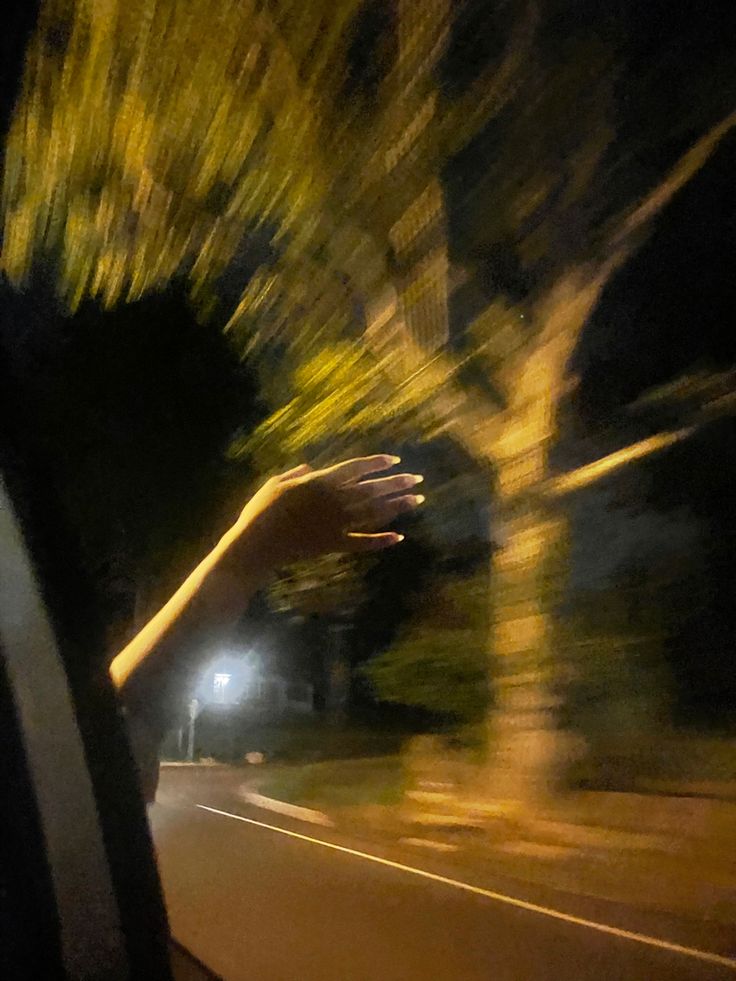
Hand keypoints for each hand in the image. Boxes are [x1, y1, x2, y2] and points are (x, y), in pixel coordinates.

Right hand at [233, 455, 424, 568]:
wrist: (258, 544)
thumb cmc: (261, 510)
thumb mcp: (276, 483)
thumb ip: (296, 473)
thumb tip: (311, 467)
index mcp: (321, 482)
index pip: (356, 468)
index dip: (377, 463)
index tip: (395, 461)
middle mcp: (334, 501)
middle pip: (372, 489)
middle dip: (396, 483)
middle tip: (417, 479)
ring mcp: (337, 524)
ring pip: (374, 513)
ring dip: (397, 506)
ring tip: (417, 500)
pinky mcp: (335, 545)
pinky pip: (363, 543)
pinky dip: (381, 541)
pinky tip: (399, 537)